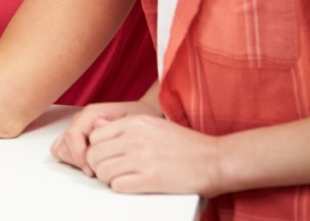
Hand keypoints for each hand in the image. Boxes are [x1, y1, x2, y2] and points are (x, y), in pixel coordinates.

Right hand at [51, 99, 161, 174]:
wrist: (144, 115)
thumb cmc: (140, 118)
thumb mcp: (133, 121)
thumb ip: (113, 124)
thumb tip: (96, 129)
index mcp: (91, 114)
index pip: (72, 135)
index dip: (79, 155)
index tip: (92, 170)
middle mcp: (81, 120)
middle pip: (64, 145)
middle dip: (78, 161)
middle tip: (97, 170)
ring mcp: (79, 129)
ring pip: (61, 149)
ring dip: (75, 161)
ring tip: (97, 166)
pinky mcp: (80, 138)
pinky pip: (65, 151)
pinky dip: (75, 160)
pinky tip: (93, 164)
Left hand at [85, 114, 222, 195]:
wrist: (215, 160)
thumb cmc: (185, 145)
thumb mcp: (152, 126)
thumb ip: (124, 127)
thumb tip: (97, 130)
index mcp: (134, 122)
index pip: (94, 136)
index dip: (97, 150)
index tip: (107, 157)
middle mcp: (134, 137)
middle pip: (94, 155)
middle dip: (99, 166)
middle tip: (113, 171)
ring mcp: (142, 158)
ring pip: (103, 172)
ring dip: (109, 178)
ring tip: (124, 178)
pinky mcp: (151, 178)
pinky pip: (118, 186)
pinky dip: (121, 188)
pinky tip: (133, 185)